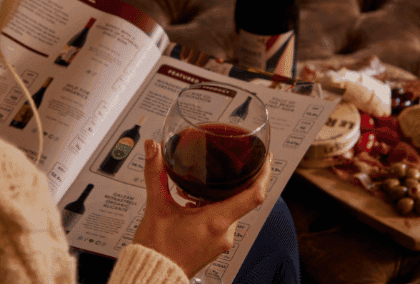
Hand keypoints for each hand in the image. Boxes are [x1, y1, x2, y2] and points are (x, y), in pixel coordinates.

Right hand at [133, 139, 272, 277]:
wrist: (153, 275)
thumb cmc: (157, 249)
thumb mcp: (156, 206)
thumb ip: (155, 173)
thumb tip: (152, 147)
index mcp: (216, 221)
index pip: (254, 195)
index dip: (264, 175)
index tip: (267, 159)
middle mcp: (224, 233)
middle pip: (241, 200)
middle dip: (231, 183)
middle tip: (222, 167)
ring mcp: (221, 242)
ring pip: (230, 211)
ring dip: (217, 198)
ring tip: (194, 189)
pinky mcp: (214, 247)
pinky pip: (221, 223)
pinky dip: (211, 211)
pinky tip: (191, 207)